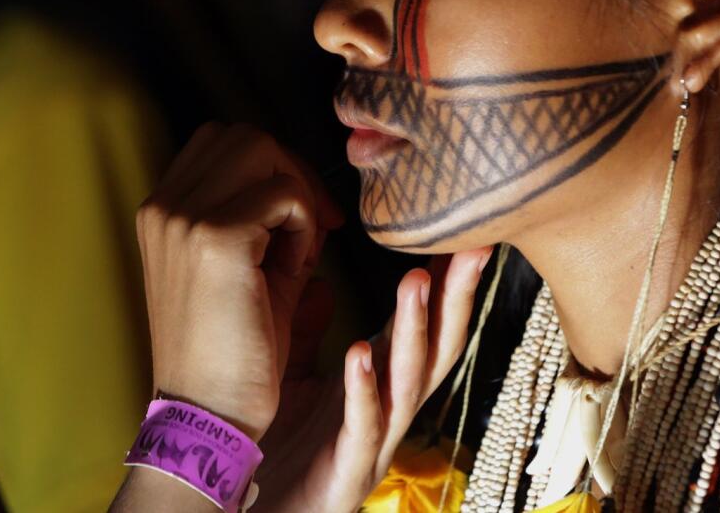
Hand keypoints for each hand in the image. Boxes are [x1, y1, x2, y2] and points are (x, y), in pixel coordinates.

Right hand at [135, 122, 342, 440]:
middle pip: (244, 135)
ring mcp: (182, 218)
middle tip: (313, 227)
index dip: (269, 167)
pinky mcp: (215, 238)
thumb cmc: (233, 352)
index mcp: (160, 211)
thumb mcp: (245, 269)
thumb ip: (265, 220)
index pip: (221, 141)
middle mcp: (162, 205)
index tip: (299, 217)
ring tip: (298, 252)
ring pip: (262, 150)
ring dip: (295, 193)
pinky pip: (284, 195)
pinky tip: (297, 271)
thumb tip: (308, 188)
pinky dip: (304, 225)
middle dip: (289, 171)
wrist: (209, 414)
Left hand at [255, 248, 491, 512]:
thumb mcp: (299, 375)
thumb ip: (312, 331)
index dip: (445, 284)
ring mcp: (373, 441)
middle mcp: (388, 410)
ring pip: (407, 383)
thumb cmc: (281, 444)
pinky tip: (361, 351)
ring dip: (415, 332)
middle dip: (456, 299)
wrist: (249, 507)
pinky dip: (364, 388)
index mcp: (379, 383)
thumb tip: (321, 282)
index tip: (464, 234)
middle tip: (471, 247)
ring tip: (416, 283)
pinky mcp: (347, 470)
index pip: (421, 326)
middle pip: (435, 349)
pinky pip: (361, 424)